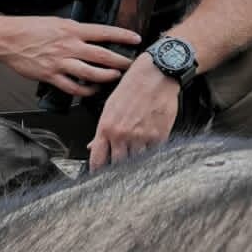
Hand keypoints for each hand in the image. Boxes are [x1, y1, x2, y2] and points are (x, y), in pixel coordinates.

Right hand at [0, 17, 141, 96]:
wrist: (8, 39)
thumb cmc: (29, 28)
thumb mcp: (56, 22)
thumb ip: (73, 30)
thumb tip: (89, 35)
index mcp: (71, 30)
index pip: (103, 32)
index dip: (122, 35)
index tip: (135, 39)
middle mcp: (69, 46)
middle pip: (102, 56)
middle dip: (121, 61)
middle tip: (131, 64)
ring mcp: (60, 62)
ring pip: (91, 73)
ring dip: (107, 77)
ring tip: (115, 77)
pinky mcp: (51, 75)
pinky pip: (73, 87)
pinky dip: (85, 90)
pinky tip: (92, 90)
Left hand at [88, 54, 180, 169]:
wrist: (156, 75)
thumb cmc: (132, 87)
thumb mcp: (110, 106)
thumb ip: (102, 130)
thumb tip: (92, 146)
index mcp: (106, 127)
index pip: (98, 159)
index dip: (97, 170)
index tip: (98, 176)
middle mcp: (122, 135)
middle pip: (117, 164)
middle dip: (117, 168)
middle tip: (119, 169)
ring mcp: (141, 137)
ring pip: (136, 161)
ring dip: (135, 160)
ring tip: (135, 154)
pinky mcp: (159, 136)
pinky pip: (153, 153)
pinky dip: (150, 153)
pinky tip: (149, 146)